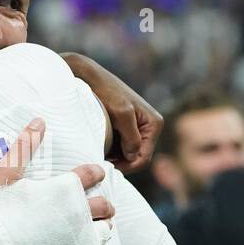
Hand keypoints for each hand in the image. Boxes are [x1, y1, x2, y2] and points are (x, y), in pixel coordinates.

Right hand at [0, 118, 114, 244]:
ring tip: (94, 224)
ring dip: (102, 223)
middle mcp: (79, 208)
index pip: (93, 173)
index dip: (95, 173)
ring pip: (106, 226)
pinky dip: (95, 242)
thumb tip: (40, 120)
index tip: (95, 174)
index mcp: (66, 186)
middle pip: (104, 204)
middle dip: (102, 202)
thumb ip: (25, 145)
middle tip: (97, 205)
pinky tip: (86, 240)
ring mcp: (80, 232)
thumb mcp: (6, 171)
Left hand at [62, 52, 162, 172]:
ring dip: (115, 158)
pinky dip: (111, 151)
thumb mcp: (121, 114)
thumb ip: (131, 137)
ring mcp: (137, 127)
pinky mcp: (125, 126)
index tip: (107, 167)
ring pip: (128, 153)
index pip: (144, 157)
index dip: (127, 166)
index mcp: (154, 123)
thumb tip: (134, 156)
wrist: (89, 76)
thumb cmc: (106, 91)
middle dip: (121, 163)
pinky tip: (99, 148)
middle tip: (100, 164)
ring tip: (98, 156)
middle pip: (137, 157)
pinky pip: (121, 146)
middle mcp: (149, 126)